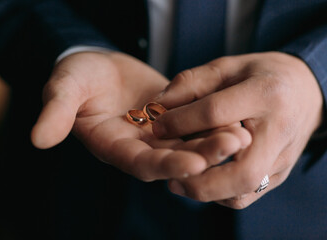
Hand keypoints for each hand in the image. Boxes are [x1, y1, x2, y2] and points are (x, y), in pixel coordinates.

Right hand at [30, 52, 249, 180]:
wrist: (99, 67)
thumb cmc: (78, 77)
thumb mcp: (64, 89)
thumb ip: (55, 112)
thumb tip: (37, 138)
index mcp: (114, 147)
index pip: (142, 164)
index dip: (167, 165)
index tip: (194, 164)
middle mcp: (140, 147)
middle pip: (174, 158)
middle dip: (204, 153)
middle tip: (236, 143)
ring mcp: (158, 135)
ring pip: (190, 143)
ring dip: (216, 140)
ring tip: (244, 132)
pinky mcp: (173, 119)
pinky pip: (196, 125)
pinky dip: (215, 124)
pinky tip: (239, 116)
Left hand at [154, 52, 322, 207]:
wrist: (305, 91)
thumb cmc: (261, 76)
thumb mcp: (227, 66)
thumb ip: (191, 83)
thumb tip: (157, 105)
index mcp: (265, 94)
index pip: (216, 114)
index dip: (181, 121)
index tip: (157, 127)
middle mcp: (279, 131)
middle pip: (242, 172)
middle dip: (200, 178)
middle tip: (170, 174)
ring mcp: (282, 158)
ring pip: (244, 190)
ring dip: (208, 191)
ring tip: (180, 182)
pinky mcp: (280, 173)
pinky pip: (248, 195)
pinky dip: (220, 194)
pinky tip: (201, 181)